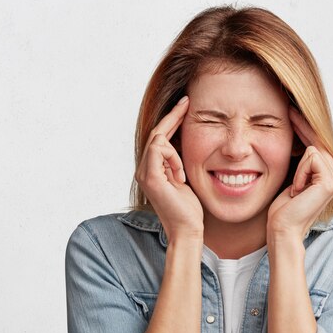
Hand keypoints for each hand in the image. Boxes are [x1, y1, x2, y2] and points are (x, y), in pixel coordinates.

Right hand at [135, 96, 203, 240]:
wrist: (187, 230)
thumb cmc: (189, 209)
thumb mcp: (185, 177)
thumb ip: (179, 161)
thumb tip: (182, 143)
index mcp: (151, 169)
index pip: (159, 137)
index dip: (172, 119)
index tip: (185, 104)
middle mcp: (143, 169)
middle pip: (156, 133)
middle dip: (172, 116)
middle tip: (187, 102)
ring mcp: (144, 173)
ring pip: (157, 140)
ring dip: (175, 152)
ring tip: (182, 174)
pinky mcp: (150, 177)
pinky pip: (160, 150)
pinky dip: (173, 159)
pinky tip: (180, 176)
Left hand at [267, 106, 332, 239]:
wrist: (282, 229)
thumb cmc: (282, 209)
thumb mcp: (291, 179)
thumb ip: (300, 163)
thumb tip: (299, 142)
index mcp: (327, 176)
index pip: (317, 144)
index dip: (305, 127)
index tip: (292, 110)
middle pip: (319, 141)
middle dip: (302, 126)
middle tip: (289, 110)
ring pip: (314, 149)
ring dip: (298, 167)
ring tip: (295, 188)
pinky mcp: (329, 182)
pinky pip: (312, 157)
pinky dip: (300, 171)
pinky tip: (297, 189)